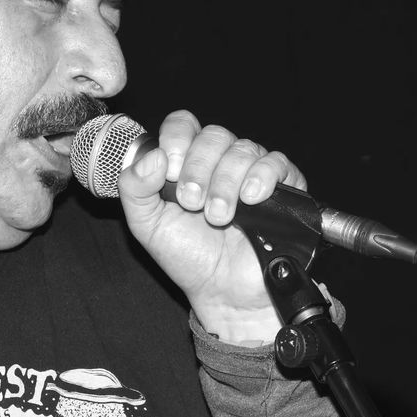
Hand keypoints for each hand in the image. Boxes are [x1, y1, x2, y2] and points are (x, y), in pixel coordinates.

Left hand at [117, 110, 307, 344]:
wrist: (223, 292)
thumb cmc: (187, 255)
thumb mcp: (146, 224)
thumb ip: (134, 187)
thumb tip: (152, 157)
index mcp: (185, 162)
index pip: (183, 124)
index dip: (176, 139)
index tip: (170, 170)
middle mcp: (219, 161)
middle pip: (213, 135)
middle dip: (199, 168)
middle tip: (192, 203)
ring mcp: (251, 172)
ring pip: (243, 149)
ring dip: (225, 183)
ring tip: (218, 217)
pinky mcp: (282, 187)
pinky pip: (277, 162)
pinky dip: (262, 177)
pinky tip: (251, 199)